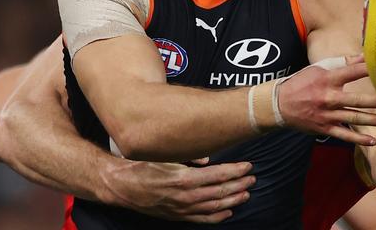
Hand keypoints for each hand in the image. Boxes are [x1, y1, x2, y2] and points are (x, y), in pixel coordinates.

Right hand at [101, 158, 254, 222]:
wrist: (123, 186)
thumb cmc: (143, 166)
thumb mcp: (166, 156)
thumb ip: (189, 156)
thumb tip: (209, 158)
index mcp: (184, 178)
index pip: (218, 175)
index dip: (236, 171)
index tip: (248, 166)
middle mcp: (185, 196)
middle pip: (220, 191)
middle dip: (239, 184)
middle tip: (253, 178)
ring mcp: (182, 209)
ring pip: (215, 206)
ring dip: (233, 200)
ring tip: (246, 193)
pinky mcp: (178, 216)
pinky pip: (202, 219)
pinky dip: (217, 216)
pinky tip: (228, 211)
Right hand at [278, 54, 375, 145]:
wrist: (279, 104)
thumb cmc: (302, 82)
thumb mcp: (319, 68)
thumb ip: (342, 63)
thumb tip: (363, 56)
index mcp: (327, 79)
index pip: (351, 72)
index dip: (368, 69)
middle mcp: (328, 97)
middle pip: (357, 99)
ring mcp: (326, 114)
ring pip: (353, 118)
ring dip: (372, 120)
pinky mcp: (324, 128)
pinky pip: (343, 135)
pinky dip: (357, 139)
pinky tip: (372, 141)